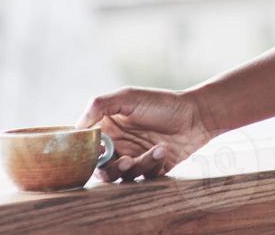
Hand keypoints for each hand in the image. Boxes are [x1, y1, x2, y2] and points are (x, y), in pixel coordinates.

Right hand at [74, 86, 221, 181]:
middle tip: (125, 162)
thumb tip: (76, 126)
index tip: (96, 152)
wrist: (197, 114)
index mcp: (108, 129)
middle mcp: (119, 145)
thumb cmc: (162, 103)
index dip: (87, 153)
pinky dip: (153, 165)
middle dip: (111, 169)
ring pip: (123, 175)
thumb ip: (99, 105)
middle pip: (102, 169)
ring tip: (155, 149)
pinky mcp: (152, 169)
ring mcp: (135, 158)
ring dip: (137, 166)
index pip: (87, 147)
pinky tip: (164, 149)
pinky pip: (145, 178)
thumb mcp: (128, 97)